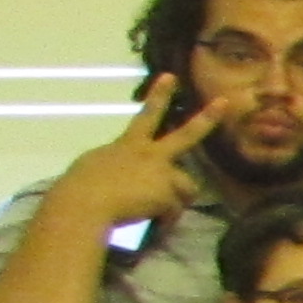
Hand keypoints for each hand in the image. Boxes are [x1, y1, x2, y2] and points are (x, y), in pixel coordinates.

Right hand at [48, 76, 225, 234]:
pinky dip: (164, 221)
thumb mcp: (92, 170)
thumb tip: (116, 180)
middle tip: (224, 104)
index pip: (145, 118)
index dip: (158, 97)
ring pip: (185, 187)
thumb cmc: (77, 190)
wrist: (83, 202)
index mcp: (126, 146)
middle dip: (207, 119)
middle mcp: (148, 153)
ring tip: (153, 212)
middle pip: (185, 135)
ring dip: (175, 200)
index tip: (170, 78)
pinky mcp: (169, 191)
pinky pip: (174, 212)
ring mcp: (162, 171)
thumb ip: (111, 168)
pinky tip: (148, 224)